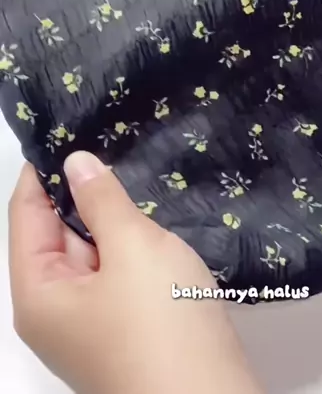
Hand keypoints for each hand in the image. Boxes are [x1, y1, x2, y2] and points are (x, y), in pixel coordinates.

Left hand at [9, 153, 261, 393]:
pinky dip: (131, 245)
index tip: (68, 124)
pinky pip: (118, 274)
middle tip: (109, 136)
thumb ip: (102, 200)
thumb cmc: (162, 323)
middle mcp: (55, 311)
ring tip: (134, 164)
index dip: (44, 169)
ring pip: (93, 253)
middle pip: (57, 234)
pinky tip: (155, 216)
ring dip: (112, 217)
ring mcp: (93, 324)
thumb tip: (75, 162)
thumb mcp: (132, 248)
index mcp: (38, 293)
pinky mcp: (127, 330)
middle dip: (81, 190)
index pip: (26, 213)